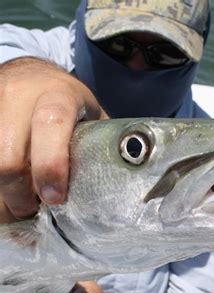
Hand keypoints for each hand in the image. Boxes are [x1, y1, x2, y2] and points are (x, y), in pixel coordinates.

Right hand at [0, 57, 106, 222]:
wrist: (31, 76)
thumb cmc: (68, 102)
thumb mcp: (89, 114)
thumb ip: (98, 143)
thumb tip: (119, 184)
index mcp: (58, 96)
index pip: (51, 125)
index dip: (50, 165)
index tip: (54, 197)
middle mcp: (20, 98)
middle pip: (8, 157)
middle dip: (18, 196)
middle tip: (33, 211)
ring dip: (2, 198)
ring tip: (17, 210)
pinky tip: (6, 196)